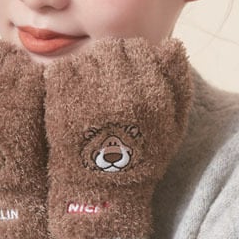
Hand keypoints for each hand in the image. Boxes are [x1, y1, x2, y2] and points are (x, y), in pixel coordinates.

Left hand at [43, 37, 191, 238]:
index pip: (139, 48)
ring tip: (90, 82)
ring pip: (87, 56)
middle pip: (111, 48)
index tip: (129, 66)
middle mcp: (119, 90)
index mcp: (149, 93)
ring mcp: (87, 95)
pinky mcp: (60, 102)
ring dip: (89, 64)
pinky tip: (72, 88)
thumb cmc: (142, 160)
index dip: (134, 54)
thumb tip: (171, 45)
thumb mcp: (173, 126)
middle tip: (107, 73)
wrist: (102, 193)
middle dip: (111, 57)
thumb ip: (177, 83)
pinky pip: (62, 69)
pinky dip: (67, 73)